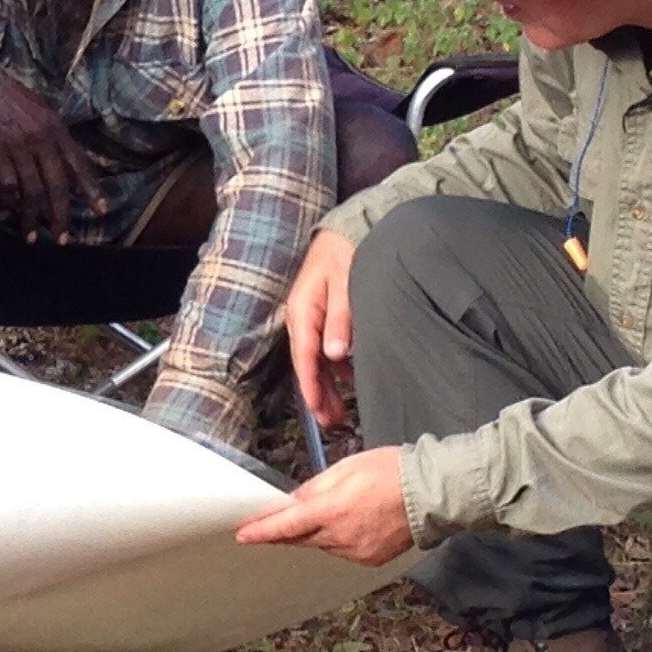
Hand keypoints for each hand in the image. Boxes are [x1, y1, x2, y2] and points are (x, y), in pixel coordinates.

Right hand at [0, 49, 99, 245]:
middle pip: (57, 185)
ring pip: (32, 192)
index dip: (91, 189)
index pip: (78, 164)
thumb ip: (48, 134)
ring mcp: (18, 145)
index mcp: (54, 127)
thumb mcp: (35, 109)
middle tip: (62, 239)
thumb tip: (57, 161)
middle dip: (61, 216)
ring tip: (29, 238)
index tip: (101, 211)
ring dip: (31, 219)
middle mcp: (41, 138)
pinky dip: (5, 204)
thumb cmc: (0, 94)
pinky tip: (2, 214)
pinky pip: (6, 187)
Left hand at [234, 445, 411, 567]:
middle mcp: (341, 537)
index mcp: (332, 511)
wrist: (431, 493)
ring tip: (336, 511)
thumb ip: (315, 488)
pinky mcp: (370, 560)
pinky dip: (339, 540)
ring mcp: (356, 552)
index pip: (287, 525)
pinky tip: (355, 523)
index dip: (262, 531)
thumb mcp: (346, 468)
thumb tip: (292, 502)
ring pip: (323, 545)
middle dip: (287, 531)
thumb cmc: (392, 471)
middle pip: (302, 538)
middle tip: (276, 521)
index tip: (242, 535)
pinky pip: (343, 551)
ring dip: (317, 533)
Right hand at [282, 225, 359, 425]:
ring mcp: (311, 316)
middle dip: (318, 395)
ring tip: (339, 411)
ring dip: (327, 385)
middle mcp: (302, 316)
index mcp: (303, 310)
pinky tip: (350, 380)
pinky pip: (325, 348)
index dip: (310, 387)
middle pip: (308, 364)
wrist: (347, 228)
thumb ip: (341, 320)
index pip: (304, 357)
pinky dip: (336, 368)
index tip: (318, 411)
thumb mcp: (347, 285)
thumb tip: (332, 355)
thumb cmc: (346, 253)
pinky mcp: (321, 315)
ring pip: (316, 359)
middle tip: (331, 422)